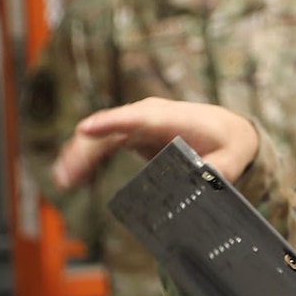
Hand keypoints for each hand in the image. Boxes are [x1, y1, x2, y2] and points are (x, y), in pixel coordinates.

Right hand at [53, 97, 258, 190]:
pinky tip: (70, 175)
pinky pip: (102, 144)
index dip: (113, 122)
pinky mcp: (131, 134)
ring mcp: (136, 123)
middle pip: (111, 129)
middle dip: (87, 149)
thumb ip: (219, 171)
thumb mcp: (232, 159)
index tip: (87, 129)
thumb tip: (205, 181)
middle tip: (67, 174)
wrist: (227, 129)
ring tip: (63, 179)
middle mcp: (148, 115)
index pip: (140, 118)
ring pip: (100, 136)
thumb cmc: (228, 143)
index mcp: (173, 117)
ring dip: (79, 156)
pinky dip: (85, 158)